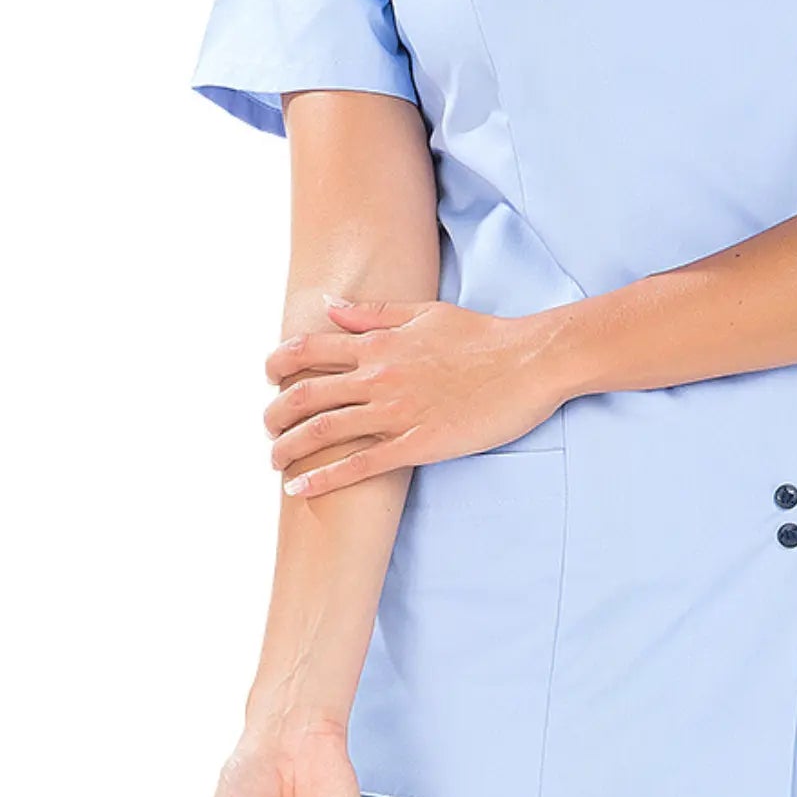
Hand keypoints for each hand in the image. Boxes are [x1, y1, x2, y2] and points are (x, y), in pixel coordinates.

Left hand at [263, 296, 572, 498]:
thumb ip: (374, 313)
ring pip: (325, 431)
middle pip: (307, 394)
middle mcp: (380, 376)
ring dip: (290, 448)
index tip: (267, 375)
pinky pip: (361, 464)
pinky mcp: (419, 443)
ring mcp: (398, 411)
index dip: (278, 363)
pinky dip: (325, 478)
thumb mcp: (426, 313)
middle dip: (275, 413)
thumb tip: (330, 306)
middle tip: (267, 427)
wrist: (529, 362)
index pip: (310, 349)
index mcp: (380, 343)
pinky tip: (300, 490)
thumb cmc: (483, 336)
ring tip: (274, 461)